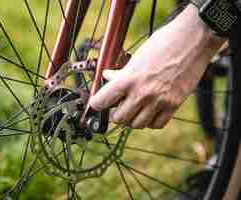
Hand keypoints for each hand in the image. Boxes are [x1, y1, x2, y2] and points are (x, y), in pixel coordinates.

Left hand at [89, 5, 224, 128]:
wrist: (193, 40)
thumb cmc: (163, 43)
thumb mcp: (137, 57)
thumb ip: (121, 72)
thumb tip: (108, 78)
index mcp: (128, 79)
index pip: (102, 101)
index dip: (96, 104)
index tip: (98, 103)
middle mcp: (142, 93)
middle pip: (119, 119)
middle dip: (116, 113)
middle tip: (119, 105)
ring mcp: (159, 101)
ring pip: (137, 125)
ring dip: (133, 118)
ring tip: (135, 108)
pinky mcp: (174, 105)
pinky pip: (157, 124)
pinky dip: (150, 121)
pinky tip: (150, 111)